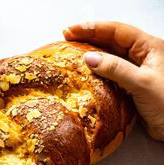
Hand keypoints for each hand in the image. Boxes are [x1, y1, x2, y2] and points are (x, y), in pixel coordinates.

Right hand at [63, 21, 163, 140]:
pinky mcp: (131, 86)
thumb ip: (116, 69)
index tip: (71, 30)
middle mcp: (143, 55)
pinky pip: (109, 73)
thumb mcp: (142, 83)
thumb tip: (88, 58)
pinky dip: (95, 71)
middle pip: (111, 40)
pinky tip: (83, 72)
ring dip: (90, 53)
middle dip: (88, 37)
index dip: (92, 28)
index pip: (116, 30)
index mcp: (150, 47)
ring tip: (70, 51)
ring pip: (109, 56)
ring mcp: (136, 70)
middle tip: (66, 37)